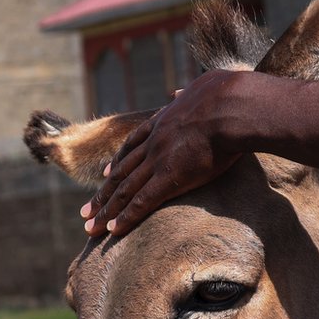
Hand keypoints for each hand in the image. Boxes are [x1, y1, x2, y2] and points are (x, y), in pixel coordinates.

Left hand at [79, 72, 242, 237]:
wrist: (231, 106)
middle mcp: (155, 142)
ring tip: (90, 227)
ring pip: (125, 190)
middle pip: (122, 171)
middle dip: (103, 192)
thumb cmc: (228, 95)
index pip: (134, 143)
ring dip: (106, 211)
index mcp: (164, 120)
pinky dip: (125, 217)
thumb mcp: (200, 88)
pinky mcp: (170, 177)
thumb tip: (180, 90)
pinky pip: (142, 202)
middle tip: (87, 209)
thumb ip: (187, 93)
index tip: (105, 172)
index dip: (118, 159)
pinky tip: (113, 230)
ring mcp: (159, 159)